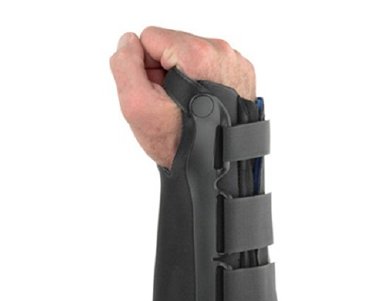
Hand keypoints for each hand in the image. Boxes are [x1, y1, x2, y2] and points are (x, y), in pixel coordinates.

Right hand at [109, 26, 255, 168]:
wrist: (211, 169)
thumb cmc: (178, 144)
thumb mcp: (137, 106)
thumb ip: (125, 66)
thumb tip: (129, 41)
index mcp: (198, 55)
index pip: (151, 38)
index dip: (146, 69)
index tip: (158, 95)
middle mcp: (223, 53)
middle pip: (173, 46)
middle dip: (166, 73)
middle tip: (172, 105)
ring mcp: (236, 64)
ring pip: (190, 57)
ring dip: (184, 79)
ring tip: (188, 108)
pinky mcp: (243, 75)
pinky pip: (209, 67)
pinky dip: (202, 84)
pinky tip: (203, 106)